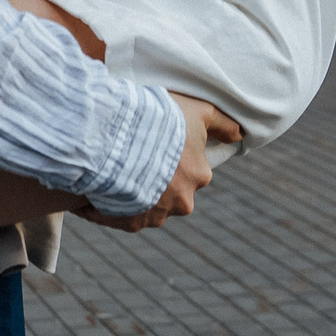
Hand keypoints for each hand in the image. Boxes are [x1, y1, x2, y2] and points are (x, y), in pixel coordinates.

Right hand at [75, 93, 240, 232]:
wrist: (117, 137)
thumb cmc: (159, 119)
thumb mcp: (198, 111)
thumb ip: (222, 124)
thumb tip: (241, 136)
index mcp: (198, 175)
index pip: (187, 169)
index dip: (167, 155)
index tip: (149, 143)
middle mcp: (182, 202)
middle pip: (166, 191)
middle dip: (150, 178)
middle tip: (127, 153)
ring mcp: (155, 216)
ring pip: (141, 205)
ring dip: (127, 192)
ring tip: (107, 167)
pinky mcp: (129, 224)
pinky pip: (115, 216)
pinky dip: (104, 204)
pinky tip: (93, 185)